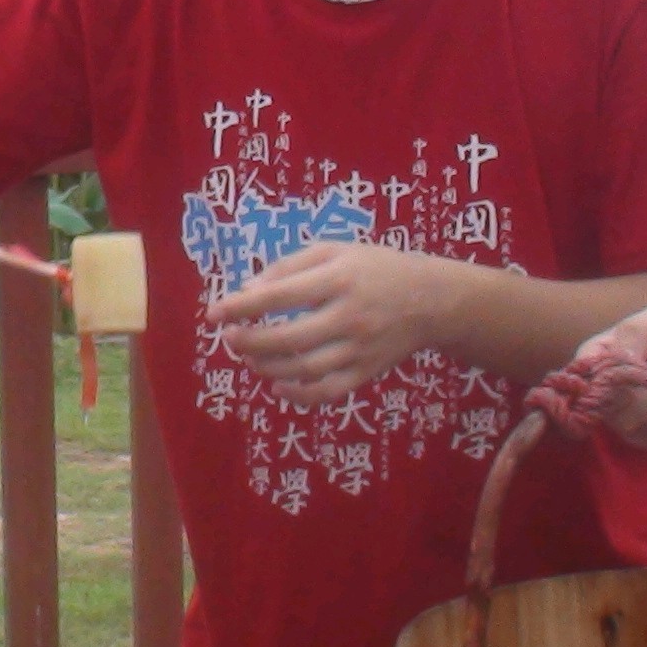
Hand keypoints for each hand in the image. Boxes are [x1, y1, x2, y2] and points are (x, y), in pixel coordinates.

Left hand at [204, 242, 449, 404]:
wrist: (432, 299)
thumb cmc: (375, 269)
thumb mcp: (335, 251)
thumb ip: (289, 266)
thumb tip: (247, 290)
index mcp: (339, 279)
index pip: (279, 295)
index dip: (241, 306)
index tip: (214, 313)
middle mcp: (349, 316)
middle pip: (287, 338)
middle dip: (249, 341)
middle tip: (229, 338)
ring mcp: (360, 348)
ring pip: (304, 369)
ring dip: (267, 367)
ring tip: (250, 357)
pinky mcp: (368, 372)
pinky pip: (328, 392)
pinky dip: (298, 396)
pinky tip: (278, 386)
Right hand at [576, 304, 646, 452]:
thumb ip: (632, 335)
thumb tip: (617, 365)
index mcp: (599, 361)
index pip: (583, 383)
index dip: (605, 384)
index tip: (635, 372)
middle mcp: (608, 393)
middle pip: (609, 411)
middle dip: (645, 394)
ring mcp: (631, 418)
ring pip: (634, 430)